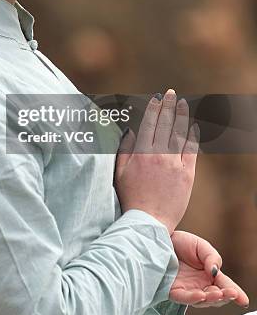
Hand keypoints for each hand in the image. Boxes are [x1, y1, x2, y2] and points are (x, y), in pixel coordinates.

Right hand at [114, 89, 198, 234]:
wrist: (149, 221)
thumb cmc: (131, 197)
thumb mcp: (120, 172)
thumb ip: (125, 149)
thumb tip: (130, 130)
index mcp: (141, 153)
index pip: (149, 123)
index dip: (154, 108)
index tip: (157, 97)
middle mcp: (159, 154)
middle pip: (165, 124)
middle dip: (169, 106)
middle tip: (172, 94)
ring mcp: (174, 164)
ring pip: (179, 133)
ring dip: (182, 116)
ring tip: (183, 104)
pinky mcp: (187, 174)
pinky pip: (191, 150)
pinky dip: (192, 136)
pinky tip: (193, 127)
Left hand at [169, 231, 248, 307]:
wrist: (161, 237)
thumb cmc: (182, 242)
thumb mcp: (201, 246)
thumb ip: (212, 257)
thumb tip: (215, 271)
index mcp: (209, 275)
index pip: (224, 285)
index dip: (234, 293)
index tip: (242, 300)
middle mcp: (200, 285)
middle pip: (215, 296)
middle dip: (224, 296)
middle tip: (230, 293)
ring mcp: (187, 289)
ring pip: (202, 300)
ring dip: (212, 298)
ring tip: (218, 293)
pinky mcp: (173, 290)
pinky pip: (184, 297)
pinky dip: (193, 298)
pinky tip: (201, 294)